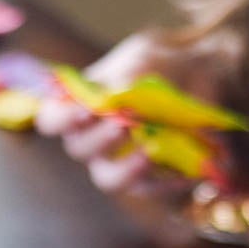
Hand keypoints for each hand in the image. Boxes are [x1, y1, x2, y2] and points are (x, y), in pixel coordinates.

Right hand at [36, 30, 225, 194]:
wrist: (196, 76)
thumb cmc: (158, 64)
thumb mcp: (144, 59)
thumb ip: (127, 75)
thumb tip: (118, 95)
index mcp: (80, 106)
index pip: (52, 120)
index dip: (60, 119)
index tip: (83, 111)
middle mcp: (92, 139)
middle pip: (79, 150)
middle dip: (98, 139)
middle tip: (122, 125)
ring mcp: (117, 161)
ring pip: (107, 179)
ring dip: (124, 169)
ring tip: (148, 152)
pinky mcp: (146, 178)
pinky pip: (148, 189)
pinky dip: (164, 182)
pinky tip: (182, 172)